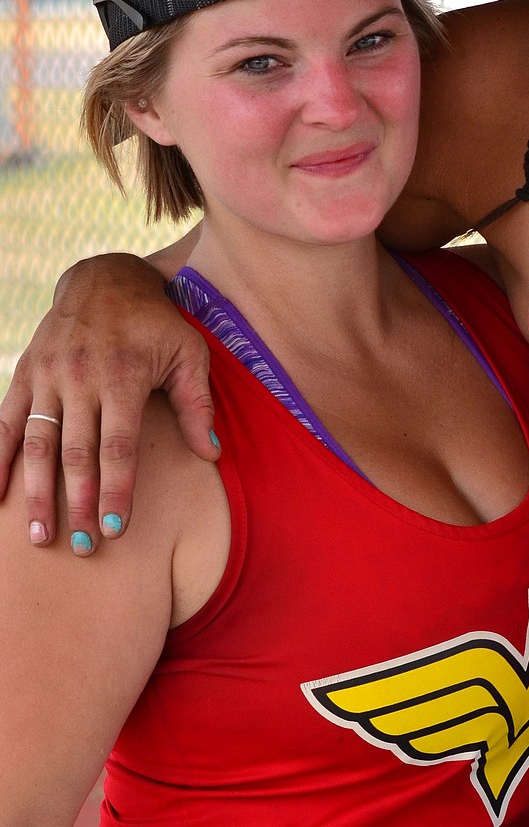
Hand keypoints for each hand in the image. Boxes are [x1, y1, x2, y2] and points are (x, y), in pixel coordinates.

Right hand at [0, 255, 217, 551]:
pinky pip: (6, 422)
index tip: (116, 528)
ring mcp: (48, 376)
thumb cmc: (156, 323)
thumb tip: (211, 454)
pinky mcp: (26, 374)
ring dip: (38, 492)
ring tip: (39, 534)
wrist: (105, 279)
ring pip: (39, 444)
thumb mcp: (188, 353)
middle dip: (79, 504)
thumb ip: (198, 404)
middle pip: (76, 452)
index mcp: (123, 376)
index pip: (118, 446)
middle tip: (83, 547)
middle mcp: (80, 377)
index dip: (117, 489)